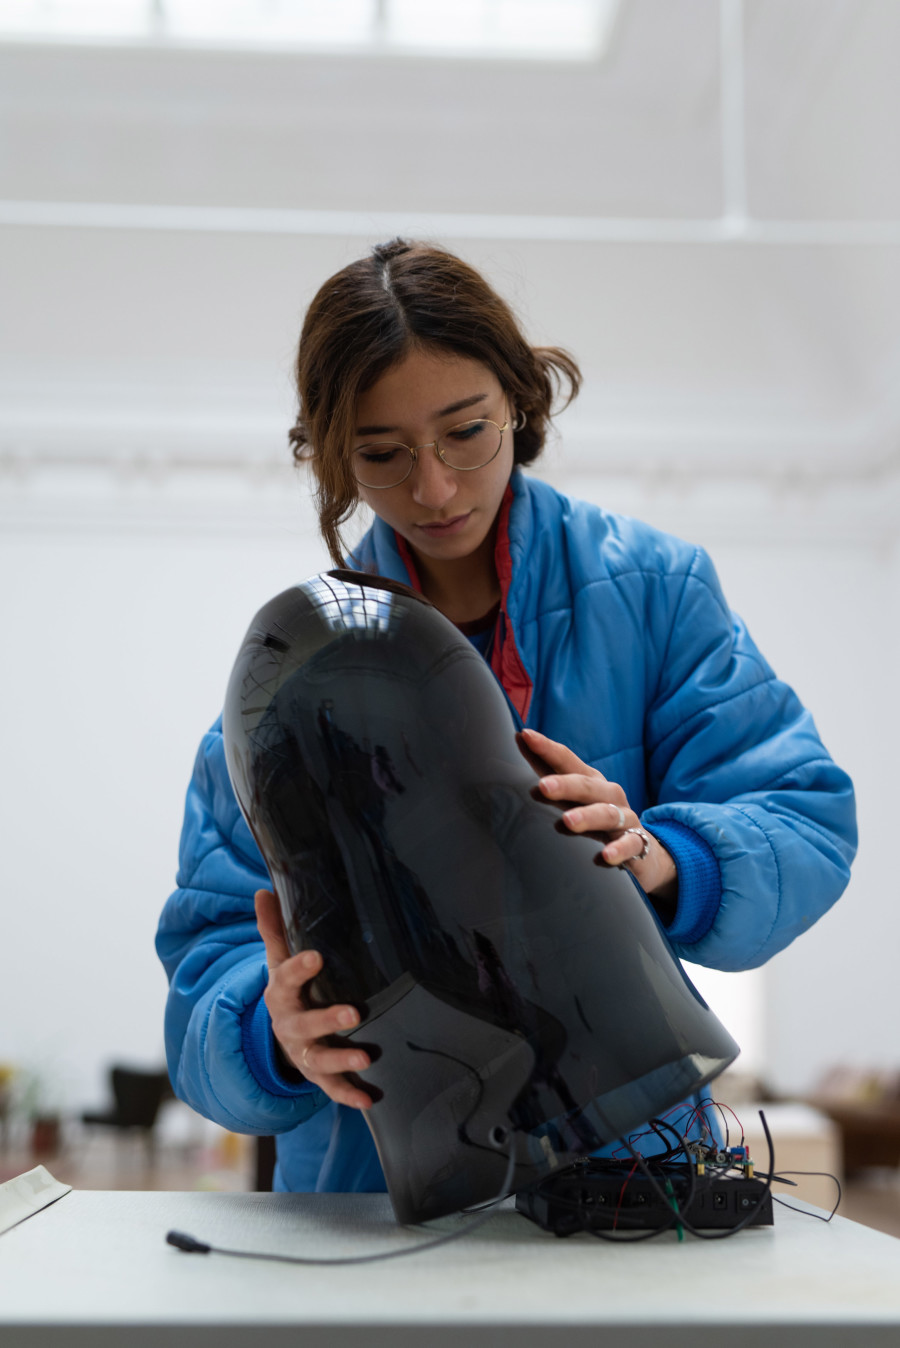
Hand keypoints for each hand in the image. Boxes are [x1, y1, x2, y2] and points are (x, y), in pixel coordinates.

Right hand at [254, 889, 372, 1109]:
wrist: (280, 1034)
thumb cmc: (288, 989)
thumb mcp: (278, 960)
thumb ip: (274, 928)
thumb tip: (263, 889)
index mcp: (281, 994)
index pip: (286, 978)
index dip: (300, 968)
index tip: (318, 956)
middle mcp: (290, 1026)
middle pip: (304, 1024)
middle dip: (327, 1021)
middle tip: (353, 1014)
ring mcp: (303, 1053)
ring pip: (319, 1059)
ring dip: (342, 1060)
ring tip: (366, 1057)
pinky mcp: (318, 1075)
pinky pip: (332, 1088)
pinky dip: (349, 1094)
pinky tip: (369, 1098)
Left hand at [519, 728, 676, 900]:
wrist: (643, 850)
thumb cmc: (599, 817)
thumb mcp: (575, 801)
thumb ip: (551, 784)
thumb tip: (525, 769)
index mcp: (590, 781)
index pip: (567, 761)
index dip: (547, 748)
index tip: (526, 735)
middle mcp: (609, 795)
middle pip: (586, 786)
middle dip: (565, 785)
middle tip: (543, 786)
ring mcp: (625, 819)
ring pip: (607, 814)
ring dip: (588, 816)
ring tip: (568, 821)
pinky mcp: (637, 844)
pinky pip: (629, 845)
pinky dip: (618, 850)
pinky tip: (604, 856)